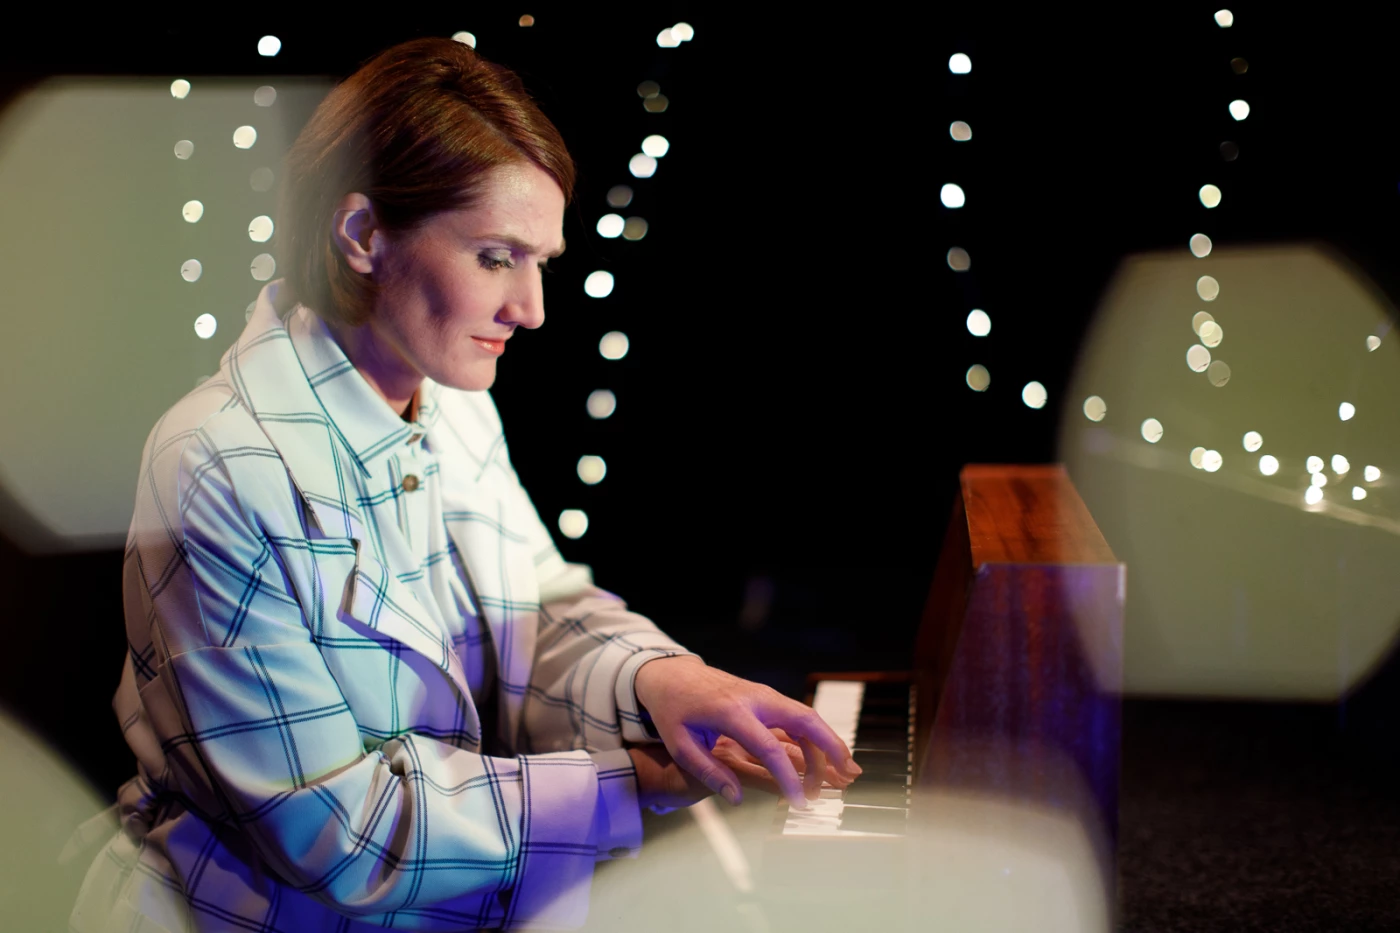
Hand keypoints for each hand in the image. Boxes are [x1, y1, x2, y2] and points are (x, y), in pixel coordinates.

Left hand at [633, 656, 860, 808]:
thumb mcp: (680, 745)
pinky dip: (814, 735)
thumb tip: (736, 798)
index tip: (800, 802)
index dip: (788, 777)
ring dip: (827, 742)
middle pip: (804, 720)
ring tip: (841, 772)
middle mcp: (754, 699)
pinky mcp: (766, 696)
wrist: (674, 674)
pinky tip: (822, 757)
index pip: (768, 748)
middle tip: (850, 773)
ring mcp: (763, 694)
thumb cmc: (674, 711)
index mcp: (731, 712)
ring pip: (806, 716)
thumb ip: (708, 772)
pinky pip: (796, 715)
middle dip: (831, 746)